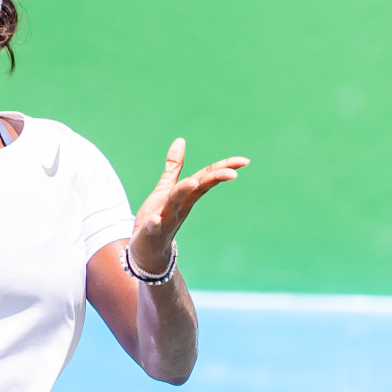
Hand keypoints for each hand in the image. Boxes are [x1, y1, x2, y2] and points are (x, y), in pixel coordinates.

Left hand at [130, 138, 249, 272]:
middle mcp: (180, 207)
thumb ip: (174, 167)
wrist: (147, 251)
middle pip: (197, 189)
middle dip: (213, 180)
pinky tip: (155, 219)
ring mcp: (166, 220)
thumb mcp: (166, 189)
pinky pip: (154, 228)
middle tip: (232, 173)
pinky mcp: (151, 233)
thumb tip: (180, 140)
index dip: (223, 168)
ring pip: (175, 204)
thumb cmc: (158, 217)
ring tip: (191, 182)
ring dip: (182, 193)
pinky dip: (155, 223)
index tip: (244, 161)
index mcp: (186, 196)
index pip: (206, 178)